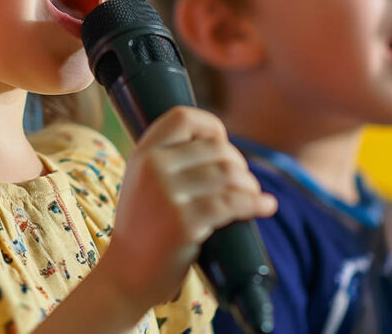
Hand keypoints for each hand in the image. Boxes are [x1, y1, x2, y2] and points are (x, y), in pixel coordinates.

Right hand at [101, 106, 275, 305]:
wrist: (126, 274)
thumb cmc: (143, 229)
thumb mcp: (141, 182)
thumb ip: (167, 161)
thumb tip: (221, 145)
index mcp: (142, 154)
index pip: (183, 117)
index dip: (211, 126)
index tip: (222, 144)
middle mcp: (152, 168)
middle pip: (216, 148)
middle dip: (239, 164)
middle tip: (242, 183)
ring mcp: (167, 195)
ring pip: (228, 174)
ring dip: (250, 185)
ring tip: (253, 196)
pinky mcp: (184, 223)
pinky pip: (232, 204)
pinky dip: (255, 204)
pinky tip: (266, 206)